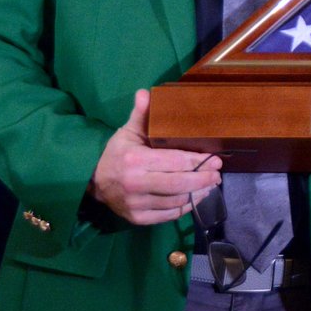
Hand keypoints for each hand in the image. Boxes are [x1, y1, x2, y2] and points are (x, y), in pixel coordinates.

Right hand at [88, 89, 222, 224]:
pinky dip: (185, 207)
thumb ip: (141, 115)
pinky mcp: (138, 218)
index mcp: (135, 160)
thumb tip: (145, 92)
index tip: (216, 160)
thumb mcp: (128, 132)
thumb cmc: (117, 154)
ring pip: (176, 201)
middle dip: (203, 179)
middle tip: (217, 175)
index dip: (198, 161)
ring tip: (210, 185)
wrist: (93, 182)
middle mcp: (136, 184)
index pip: (175, 161)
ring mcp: (136, 204)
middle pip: (179, 183)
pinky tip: (194, 198)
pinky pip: (169, 215)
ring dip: (198, 193)